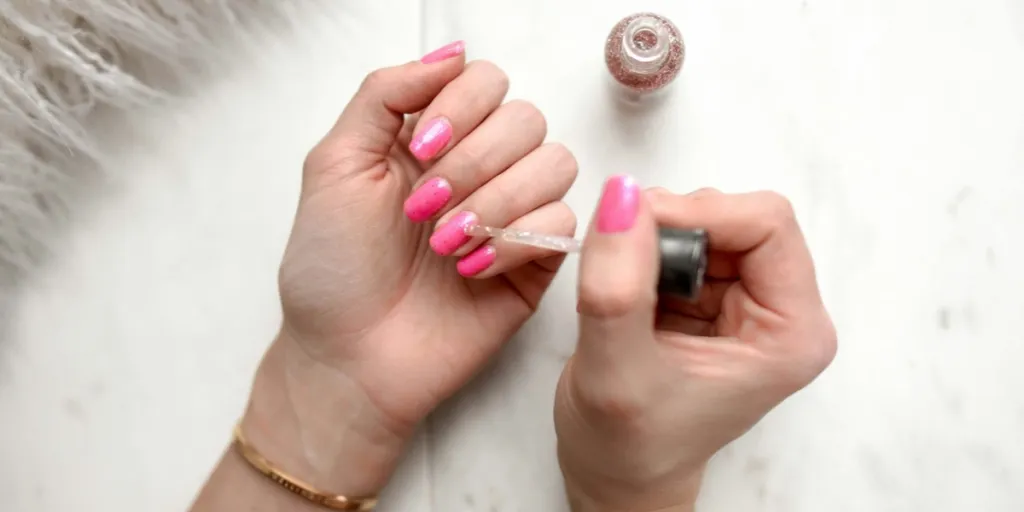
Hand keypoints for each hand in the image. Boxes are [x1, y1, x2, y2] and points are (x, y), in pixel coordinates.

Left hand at [242, 43, 577, 497]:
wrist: (348, 358)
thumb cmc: (332, 270)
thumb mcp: (335, 164)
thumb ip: (386, 93)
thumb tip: (451, 53)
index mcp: (434, 138)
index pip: (486, 82)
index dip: (462, 107)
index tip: (420, 150)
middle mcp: (480, 169)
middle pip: (526, 118)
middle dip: (475, 161)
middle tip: (423, 209)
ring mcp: (512, 215)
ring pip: (556, 163)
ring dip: (497, 200)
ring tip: (445, 244)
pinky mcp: (535, 263)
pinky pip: (563, 225)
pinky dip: (515, 242)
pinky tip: (469, 269)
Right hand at [554, 178, 836, 510]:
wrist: (615, 475)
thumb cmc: (627, 446)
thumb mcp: (615, 371)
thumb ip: (618, 286)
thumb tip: (621, 197)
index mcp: (792, 333)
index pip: (768, 223)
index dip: (699, 213)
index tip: (634, 228)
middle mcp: (782, 311)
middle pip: (737, 216)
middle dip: (671, 227)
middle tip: (621, 268)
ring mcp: (748, 301)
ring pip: (705, 222)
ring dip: (653, 240)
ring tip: (623, 293)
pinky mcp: (713, 296)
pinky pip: (680, 238)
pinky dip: (643, 250)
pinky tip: (626, 293)